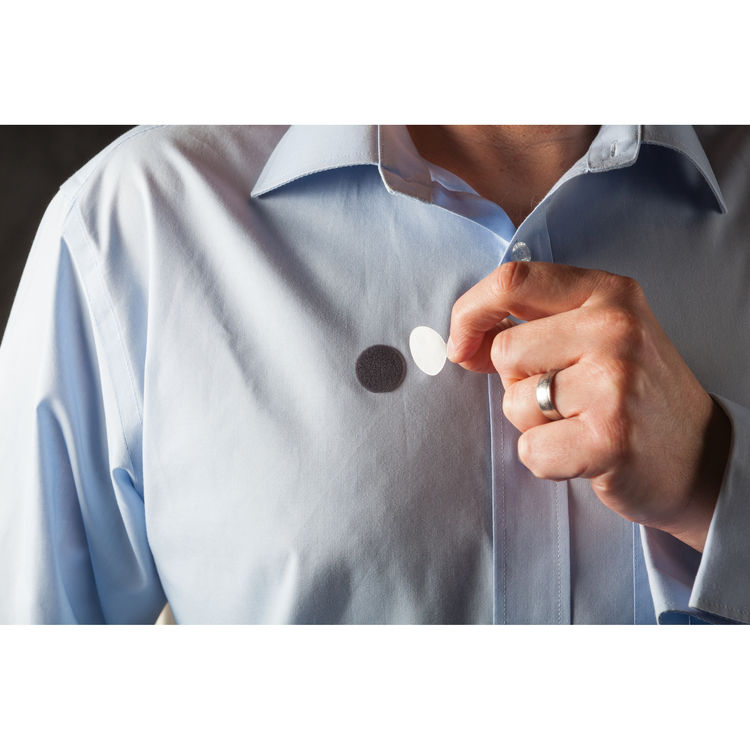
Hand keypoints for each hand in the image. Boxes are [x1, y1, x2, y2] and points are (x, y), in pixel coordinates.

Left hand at [447, 261, 730, 551]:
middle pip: (505, 352)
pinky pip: (531, 451)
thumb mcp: (591, 336)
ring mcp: (615, 382)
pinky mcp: (610, 438)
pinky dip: (547, 461)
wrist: (699, 455)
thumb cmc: (632, 392)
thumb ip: (530, 328)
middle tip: (564, 396)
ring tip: (580, 422)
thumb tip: (462, 343)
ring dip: (534, 423)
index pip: (511, 281)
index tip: (461, 344)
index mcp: (607, 292)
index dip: (470, 313)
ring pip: (514, 403)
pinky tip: (585, 452)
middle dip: (517, 383)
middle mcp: (614, 328)